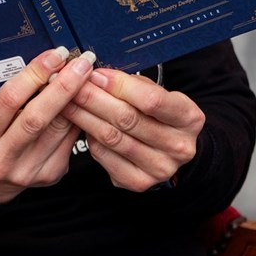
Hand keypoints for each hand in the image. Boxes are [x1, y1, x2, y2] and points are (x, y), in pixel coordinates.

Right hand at [0, 48, 94, 203]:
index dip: (36, 73)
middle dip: (64, 85)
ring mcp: (27, 170)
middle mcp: (1, 158)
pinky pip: (70, 140)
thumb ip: (15, 94)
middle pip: (38, 117)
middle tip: (81, 63)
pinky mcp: (48, 175)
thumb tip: (50, 66)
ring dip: (76, 99)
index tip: (55, 55)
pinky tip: (82, 104)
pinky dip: (77, 118)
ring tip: (86, 77)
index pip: (10, 99)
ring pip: (59, 128)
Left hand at [62, 68, 204, 191]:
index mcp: (189, 118)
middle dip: (93, 98)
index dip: (118, 86)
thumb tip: (94, 73)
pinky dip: (88, 137)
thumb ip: (130, 84)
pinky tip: (79, 123)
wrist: (168, 146)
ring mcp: (160, 168)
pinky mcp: (138, 182)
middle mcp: (179, 147)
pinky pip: (104, 156)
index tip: (95, 74)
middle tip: (70, 84)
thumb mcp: (155, 92)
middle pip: (127, 119)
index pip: (151, 100)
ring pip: (112, 138)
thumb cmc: (157, 113)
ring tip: (66, 100)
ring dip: (83, 116)